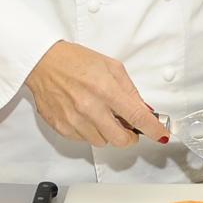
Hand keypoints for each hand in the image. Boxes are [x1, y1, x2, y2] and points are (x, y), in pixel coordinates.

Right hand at [24, 41, 170, 147]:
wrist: (42, 62)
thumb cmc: (76, 60)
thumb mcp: (111, 66)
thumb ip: (130, 90)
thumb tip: (144, 110)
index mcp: (105, 89)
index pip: (137, 117)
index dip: (153, 129)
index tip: (160, 134)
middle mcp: (90, 108)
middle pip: (121, 139)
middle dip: (130, 137)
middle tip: (129, 128)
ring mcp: (74, 120)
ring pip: (102, 141)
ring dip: (108, 133)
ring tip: (102, 115)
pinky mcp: (61, 127)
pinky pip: (84, 140)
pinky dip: (90, 132)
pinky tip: (86, 116)